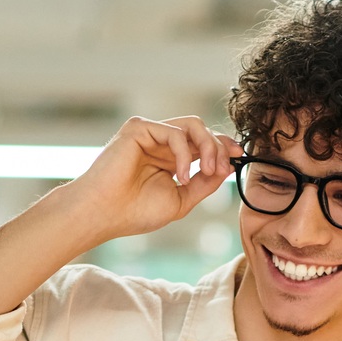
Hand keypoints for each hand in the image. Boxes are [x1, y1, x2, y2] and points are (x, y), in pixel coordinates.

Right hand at [65, 116, 241, 242]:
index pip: (202, 143)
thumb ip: (203, 183)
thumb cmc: (134, 212)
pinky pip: (174, 133)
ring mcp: (149, 133)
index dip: (223, 146)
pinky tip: (180, 176)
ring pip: (192, 125)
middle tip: (222, 169)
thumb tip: (227, 167)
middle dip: (219, 147)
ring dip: (208, 146)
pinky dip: (185, 154)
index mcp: (169, 158)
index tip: (238, 157)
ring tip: (208, 170)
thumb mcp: (180, 200)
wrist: (103, 215)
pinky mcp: (139, 128)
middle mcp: (160, 142)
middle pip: (202, 131)